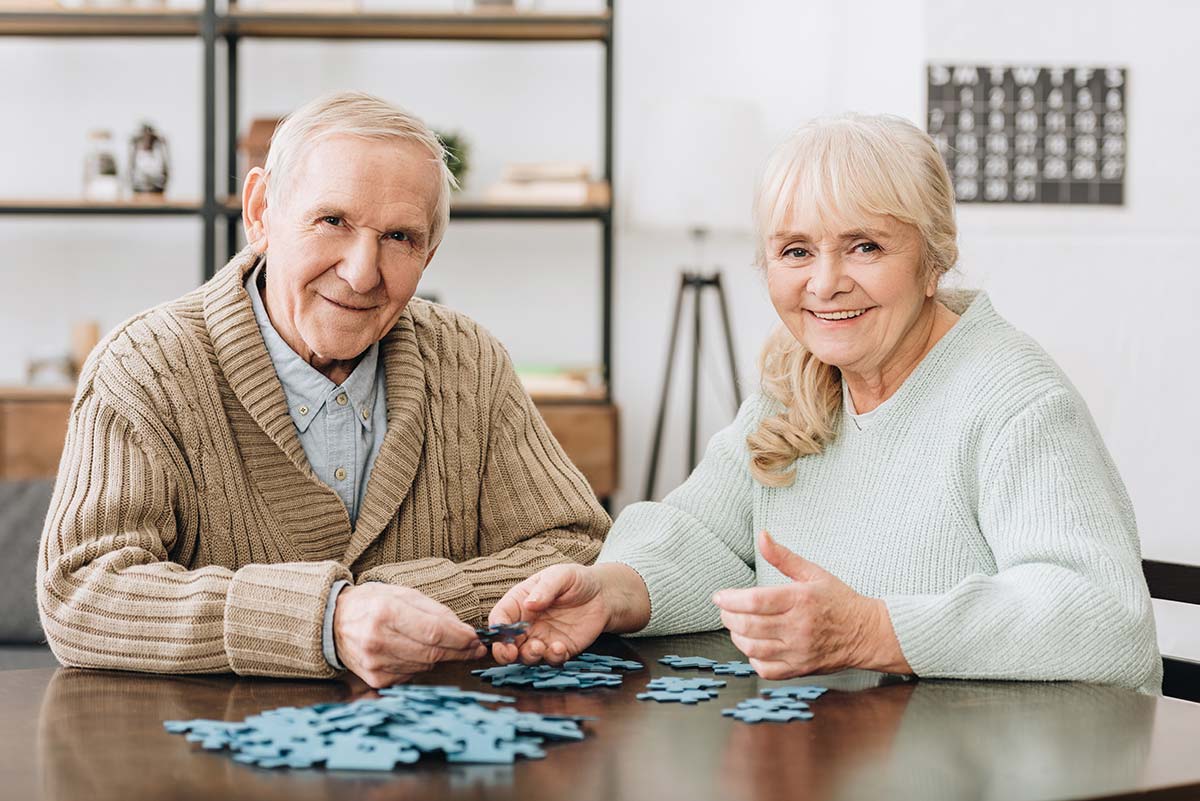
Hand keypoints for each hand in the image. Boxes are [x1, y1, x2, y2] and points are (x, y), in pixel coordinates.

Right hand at [333, 583, 486, 688]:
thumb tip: (464, 630)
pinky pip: (412, 675)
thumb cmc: (372, 603)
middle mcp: (378, 640)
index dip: (460, 638)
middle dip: (459, 651)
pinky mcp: (375, 679)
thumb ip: (434, 611)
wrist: (333, 623)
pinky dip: (422, 666)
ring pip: (425, 666)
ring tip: (447, 647)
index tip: (477, 639)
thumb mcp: (402, 594)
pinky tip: (418, 654)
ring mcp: (375, 663)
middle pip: (432, 653)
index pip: (434, 631)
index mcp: (386, 612)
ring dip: (441, 658)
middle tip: (475, 648)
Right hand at [488, 563, 649, 665]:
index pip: (500, 618)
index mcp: (519, 603)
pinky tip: (558, 648)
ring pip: (526, 656)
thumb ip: (545, 588)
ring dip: (528, 656)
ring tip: (537, 647)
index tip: (502, 634)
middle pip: (506, 644)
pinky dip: (551, 658)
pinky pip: (550, 660)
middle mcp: (527, 625)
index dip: (497, 629)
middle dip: (504, 652)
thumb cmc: (576, 580)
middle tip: (510, 653)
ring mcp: (542, 639)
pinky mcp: (560, 650)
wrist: (603, 595)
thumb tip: (529, 604)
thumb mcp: (560, 575)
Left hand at [712, 531, 910, 679]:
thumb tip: (762, 536)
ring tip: (737, 626)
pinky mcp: (800, 669)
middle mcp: (798, 627)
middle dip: (729, 617)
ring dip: (737, 636)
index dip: (731, 599)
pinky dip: (753, 658)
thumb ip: (783, 557)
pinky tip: (754, 646)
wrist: (866, 633)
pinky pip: (766, 669)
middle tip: (726, 610)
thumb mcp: (813, 572)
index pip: (756, 601)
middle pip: (749, 625)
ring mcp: (799, 651)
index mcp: (801, 600)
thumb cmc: (839, 601)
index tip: (720, 597)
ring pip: (753, 648)